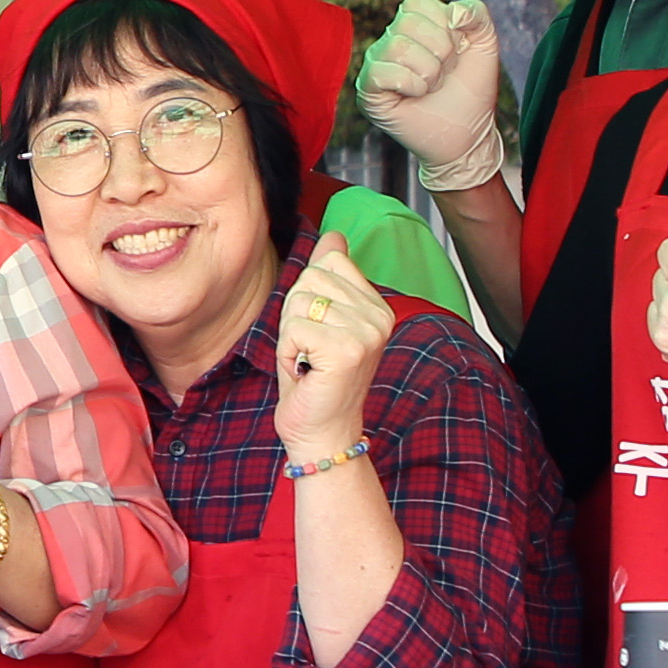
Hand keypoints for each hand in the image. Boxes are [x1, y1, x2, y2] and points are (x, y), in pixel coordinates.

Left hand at [271, 233, 387, 455]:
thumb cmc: (316, 380)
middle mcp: (379, 317)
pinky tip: (305, 372)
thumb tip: (334, 235)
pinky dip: (287, 352)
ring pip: (299, 302)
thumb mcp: (320, 320)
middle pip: (310, 280)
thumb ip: (329, 277)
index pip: (328, 264)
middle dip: (295, 316)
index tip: (319, 332)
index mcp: (378, 306)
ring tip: (308, 361)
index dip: (308, 296)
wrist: (322, 432)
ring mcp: (366, 333)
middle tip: (310, 352)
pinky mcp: (347, 350)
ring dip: (290, 336)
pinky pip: (294, 328)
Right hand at [356, 0, 505, 190]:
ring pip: (396, 47)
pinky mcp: (368, 91)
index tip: (455, 49)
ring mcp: (377, 65)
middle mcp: (391, 40)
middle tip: (444, 73)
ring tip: (432, 86)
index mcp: (414, 24)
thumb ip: (477, 14)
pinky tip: (417, 96)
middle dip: (439, 51)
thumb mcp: (485, 44)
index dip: (443, 26)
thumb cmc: (471, 90)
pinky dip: (411, 85)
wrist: (468, 134)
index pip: (416, 2)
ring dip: (428, 72)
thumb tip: (453, 12)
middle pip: (406, 23)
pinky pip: (381, 72)